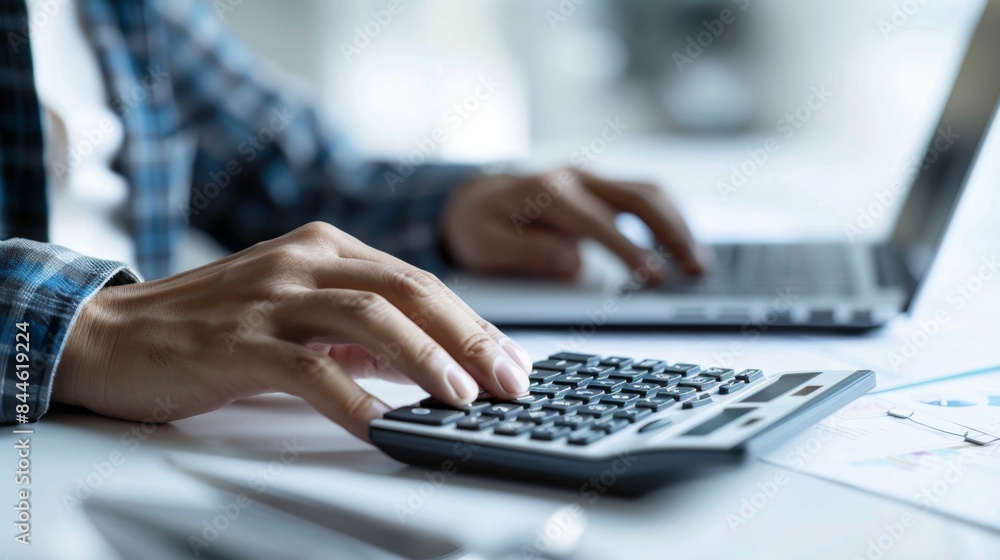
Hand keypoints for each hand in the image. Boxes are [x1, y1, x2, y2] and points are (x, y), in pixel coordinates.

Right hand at [52, 222, 532, 440]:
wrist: (110, 334)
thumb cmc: (210, 324)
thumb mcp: (296, 311)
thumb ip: (357, 329)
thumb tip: (425, 359)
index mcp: (325, 247)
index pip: (417, 281)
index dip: (472, 324)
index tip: (510, 362)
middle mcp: (304, 260)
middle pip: (408, 290)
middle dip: (469, 338)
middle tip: (509, 381)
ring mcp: (270, 297)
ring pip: (368, 318)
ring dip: (425, 359)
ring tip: (462, 398)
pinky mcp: (238, 341)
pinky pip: (308, 368)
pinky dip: (352, 398)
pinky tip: (382, 423)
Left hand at [442, 169, 708, 282]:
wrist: (472, 198)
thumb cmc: (479, 225)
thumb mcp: (486, 246)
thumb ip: (528, 252)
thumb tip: (574, 262)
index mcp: (546, 191)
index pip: (598, 221)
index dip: (629, 249)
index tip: (655, 276)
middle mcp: (575, 177)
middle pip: (638, 197)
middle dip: (671, 232)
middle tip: (694, 269)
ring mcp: (592, 178)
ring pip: (649, 192)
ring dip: (679, 224)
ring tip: (698, 263)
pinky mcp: (601, 187)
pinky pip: (644, 197)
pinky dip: (669, 219)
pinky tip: (683, 245)